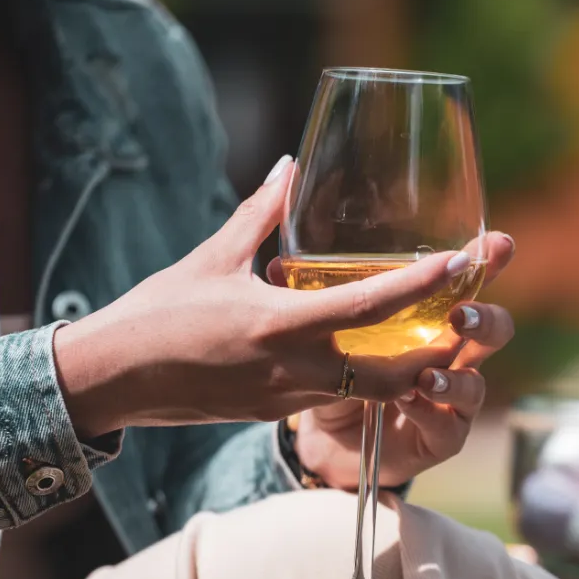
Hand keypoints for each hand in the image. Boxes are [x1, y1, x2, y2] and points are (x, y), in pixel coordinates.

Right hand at [53, 158, 471, 436]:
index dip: (421, 287)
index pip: (369, 308)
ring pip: (368, 392)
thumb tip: (291, 167)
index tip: (459, 262)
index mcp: (280, 326)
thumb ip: (260, 214)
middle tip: (466, 319)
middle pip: (392, 375)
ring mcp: (286, 399)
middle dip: (436, 352)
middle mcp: (293, 370)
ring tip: (433, 335)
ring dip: (405, 368)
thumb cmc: (157, 313)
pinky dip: (362, 377)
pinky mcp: (274, 412)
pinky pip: (333, 396)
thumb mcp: (212, 258)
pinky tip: (372, 351)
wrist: (112, 379)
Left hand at [290, 231, 516, 488]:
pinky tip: (415, 399)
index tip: (499, 240)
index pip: (463, 284)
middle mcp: (449, 355)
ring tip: (429, 372)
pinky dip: (431, 412)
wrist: (327, 439)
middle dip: (487, 318)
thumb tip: (280, 246)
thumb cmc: (327, 372)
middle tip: (462, 313)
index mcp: (429, 319)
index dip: (483, 262)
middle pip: (492, 331)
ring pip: (474, 384)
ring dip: (457, 375)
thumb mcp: (317, 323)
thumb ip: (312, 284)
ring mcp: (448, 399)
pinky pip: (446, 426)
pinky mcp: (438, 438)